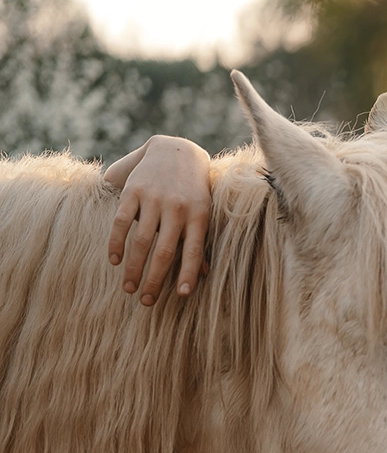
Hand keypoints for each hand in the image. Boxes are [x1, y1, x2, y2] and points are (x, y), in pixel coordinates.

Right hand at [105, 135, 211, 304]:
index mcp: (199, 216)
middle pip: (164, 251)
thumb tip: (204, 274)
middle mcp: (177, 208)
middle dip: (154, 279)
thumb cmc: (194, 190)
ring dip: (134, 268)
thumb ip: (200, 240)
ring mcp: (154, 199)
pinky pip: (122, 221)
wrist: (176, 150)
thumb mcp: (204, 211)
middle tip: (146, 301)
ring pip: (141, 240)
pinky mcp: (133, 191)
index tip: (181, 295)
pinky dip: (116, 243)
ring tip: (128, 289)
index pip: (193, 251)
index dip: (188, 274)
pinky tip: (115, 261)